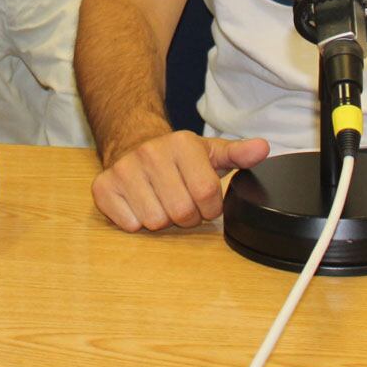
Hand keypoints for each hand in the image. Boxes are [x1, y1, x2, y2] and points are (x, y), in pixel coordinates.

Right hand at [92, 130, 270, 231]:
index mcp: (181, 144)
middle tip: (180, 200)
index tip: (204, 200)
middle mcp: (150, 153)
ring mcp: (124, 169)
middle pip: (181, 212)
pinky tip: (139, 203)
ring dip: (161, 219)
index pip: (207, 195)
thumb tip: (263, 149)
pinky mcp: (103, 186)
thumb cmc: (176, 156)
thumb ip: (238, 154)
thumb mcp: (209, 152)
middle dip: (186, 215)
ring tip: (160, 201)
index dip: (210, 207)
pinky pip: (128, 224)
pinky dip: (135, 221)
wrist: (132, 142)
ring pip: (155, 221)